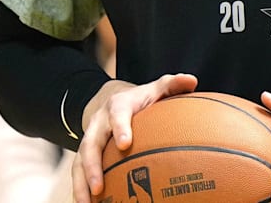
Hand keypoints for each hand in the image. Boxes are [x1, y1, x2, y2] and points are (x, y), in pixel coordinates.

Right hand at [72, 73, 198, 202]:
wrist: (112, 101)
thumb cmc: (142, 100)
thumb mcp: (156, 89)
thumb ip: (172, 84)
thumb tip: (192, 80)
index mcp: (117, 106)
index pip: (117, 114)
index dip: (120, 128)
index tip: (125, 144)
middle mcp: (98, 123)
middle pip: (90, 144)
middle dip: (92, 166)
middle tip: (98, 187)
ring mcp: (89, 139)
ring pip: (79, 161)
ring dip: (81, 183)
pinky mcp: (85, 154)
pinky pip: (79, 172)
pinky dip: (80, 189)